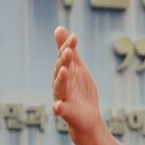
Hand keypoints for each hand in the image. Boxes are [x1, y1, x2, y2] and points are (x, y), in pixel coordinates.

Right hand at [52, 26, 101, 141]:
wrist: (87, 117)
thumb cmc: (80, 90)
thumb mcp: (77, 67)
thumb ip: (70, 50)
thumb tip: (59, 28)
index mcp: (63, 72)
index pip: (64, 58)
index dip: (68, 47)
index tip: (74, 37)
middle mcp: (60, 84)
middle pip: (60, 70)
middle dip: (64, 61)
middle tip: (68, 51)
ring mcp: (62, 97)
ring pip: (59, 87)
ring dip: (61, 79)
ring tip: (64, 70)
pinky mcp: (66, 112)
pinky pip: (60, 110)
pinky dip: (58, 108)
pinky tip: (57, 106)